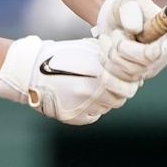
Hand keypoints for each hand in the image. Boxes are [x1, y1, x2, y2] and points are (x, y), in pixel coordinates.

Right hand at [0, 35, 138, 125]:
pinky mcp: (72, 117)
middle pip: (120, 99)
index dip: (131, 83)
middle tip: (115, 84)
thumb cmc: (63, 55)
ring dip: (106, 100)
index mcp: (97, 72)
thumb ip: (110, 59)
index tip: (130, 79)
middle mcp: (90, 91)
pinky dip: (92, 108)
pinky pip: (92, 116)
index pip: (128, 86)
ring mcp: (80, 106)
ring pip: (106, 108)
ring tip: (95, 88)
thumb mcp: (87, 49)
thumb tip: (134, 69)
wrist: (32, 69)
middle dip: (120, 92)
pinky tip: (84, 97)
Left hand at [94, 0, 166, 83]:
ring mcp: (150, 69)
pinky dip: (108, 69)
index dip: (147, 51)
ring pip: (129, 75)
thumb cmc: (127, 6)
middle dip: (120, 48)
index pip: (161, 52)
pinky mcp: (136, 77)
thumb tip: (134, 30)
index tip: (132, 37)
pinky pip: (121, 84)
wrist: (116, 17)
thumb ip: (131, 13)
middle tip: (114, 33)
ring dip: (110, 56)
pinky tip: (102, 55)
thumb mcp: (129, 1)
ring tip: (105, 39)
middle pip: (142, 65)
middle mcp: (163, 57)